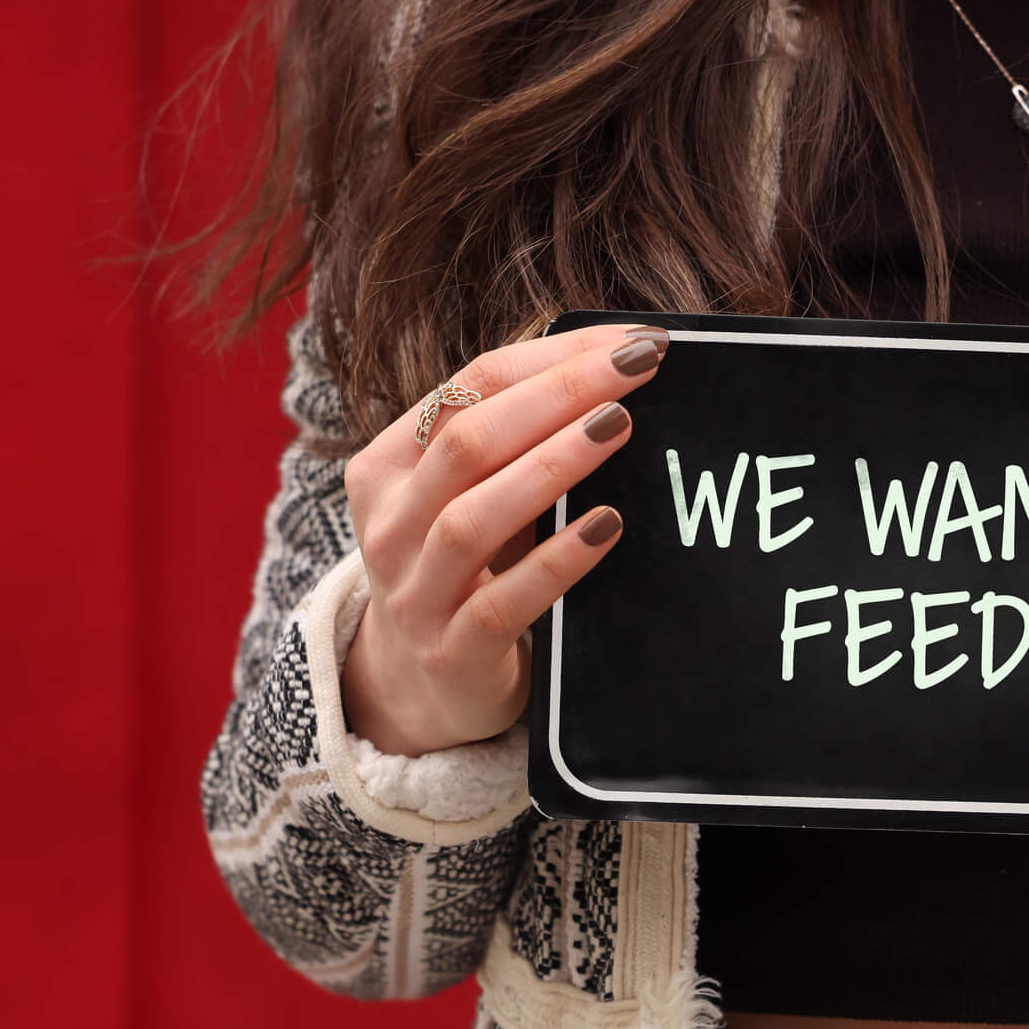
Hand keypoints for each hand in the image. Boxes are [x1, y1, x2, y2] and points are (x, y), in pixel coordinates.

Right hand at [339, 323, 670, 755]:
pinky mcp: (453, 653)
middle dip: (560, 394)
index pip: (468, 387)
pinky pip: (505, 602)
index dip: (550, 357)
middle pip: (469, 441)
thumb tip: (612, 365)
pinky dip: (558, 560)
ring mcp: (415, 593)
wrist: (424, 687)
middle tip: (640, 367)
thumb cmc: (469, 569)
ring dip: (553, 465)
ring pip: (475, 517)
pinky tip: (608, 526)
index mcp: (388, 466)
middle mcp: (389, 525)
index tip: (630, 340)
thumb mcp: (472, 497)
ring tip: (619, 427)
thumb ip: (516, 440)